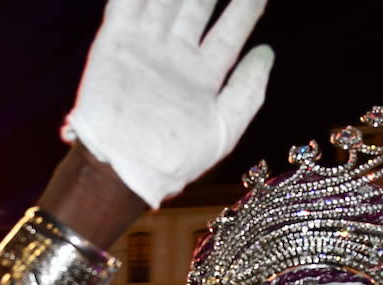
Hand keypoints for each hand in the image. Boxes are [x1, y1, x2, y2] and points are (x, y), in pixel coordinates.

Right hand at [63, 0, 274, 207]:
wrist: (125, 170)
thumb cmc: (175, 159)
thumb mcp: (224, 128)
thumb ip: (247, 90)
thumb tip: (267, 52)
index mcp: (203, 75)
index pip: (231, 29)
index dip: (248, 7)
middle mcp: (176, 56)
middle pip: (199, 5)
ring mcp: (146, 47)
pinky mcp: (115, 44)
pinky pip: (126, 4)